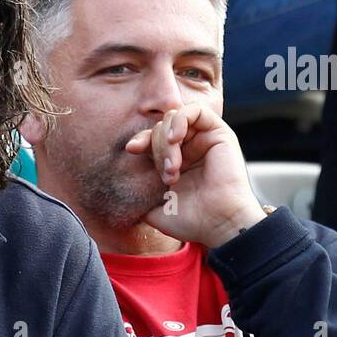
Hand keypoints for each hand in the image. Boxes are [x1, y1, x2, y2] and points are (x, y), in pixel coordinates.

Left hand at [124, 104, 266, 246]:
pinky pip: (196, 111)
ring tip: (173, 166)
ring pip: (174, 119)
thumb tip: (117, 191)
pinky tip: (176, 138)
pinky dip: (181, 119)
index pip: (151, 140)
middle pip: (160, 129)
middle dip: (157, 150)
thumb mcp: (155, 210)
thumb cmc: (191, 221)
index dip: (140, 141)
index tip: (131, 149)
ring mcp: (204, 140)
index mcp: (174, 163)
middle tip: (167, 177)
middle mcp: (189, 149)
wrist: (219, 225)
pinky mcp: (219, 133)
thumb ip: (139, 196)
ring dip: (166, 141)